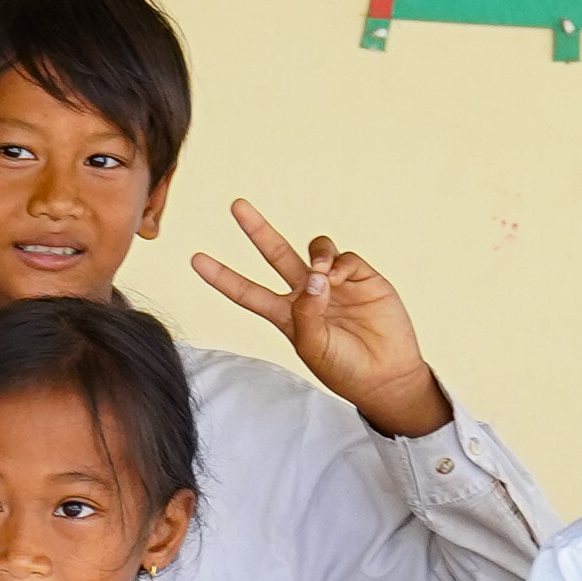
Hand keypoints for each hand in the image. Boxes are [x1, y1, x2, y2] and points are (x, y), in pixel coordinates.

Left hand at [179, 200, 452, 439]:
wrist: (386, 375)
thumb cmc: (345, 368)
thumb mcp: (314, 347)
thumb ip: (307, 313)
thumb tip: (314, 277)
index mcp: (286, 315)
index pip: (246, 292)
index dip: (221, 277)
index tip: (194, 259)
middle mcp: (307, 294)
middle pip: (275, 255)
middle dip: (257, 229)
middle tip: (236, 205)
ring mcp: (335, 283)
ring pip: (314, 248)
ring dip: (315, 253)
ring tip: (321, 273)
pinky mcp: (362, 277)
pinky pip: (344, 258)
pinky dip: (338, 264)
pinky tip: (339, 279)